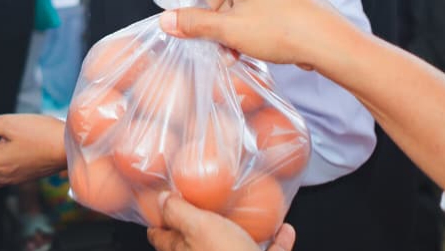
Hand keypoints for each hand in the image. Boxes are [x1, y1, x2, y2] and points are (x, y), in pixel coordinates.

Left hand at [147, 192, 295, 250]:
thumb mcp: (198, 228)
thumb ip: (178, 212)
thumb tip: (162, 198)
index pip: (161, 236)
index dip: (159, 220)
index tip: (164, 202)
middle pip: (196, 242)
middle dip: (202, 225)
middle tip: (209, 202)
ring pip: (235, 249)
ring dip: (245, 233)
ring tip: (252, 214)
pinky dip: (277, 244)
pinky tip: (284, 230)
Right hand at [160, 0, 351, 70]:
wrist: (330, 44)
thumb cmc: (284, 29)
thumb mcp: (230, 29)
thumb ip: (194, 23)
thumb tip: (166, 20)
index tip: (191, 19)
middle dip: (213, 15)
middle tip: (212, 40)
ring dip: (228, 23)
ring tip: (230, 50)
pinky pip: (254, 0)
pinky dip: (245, 21)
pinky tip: (244, 46)